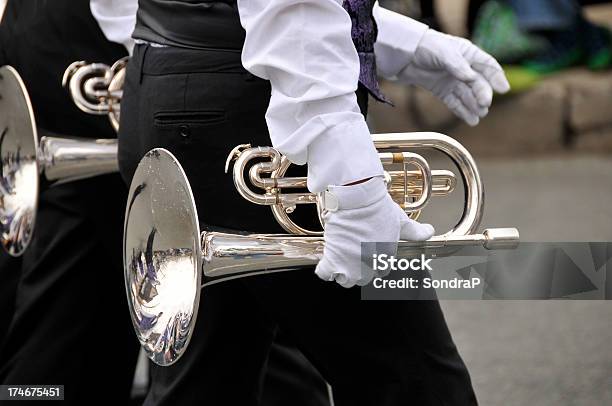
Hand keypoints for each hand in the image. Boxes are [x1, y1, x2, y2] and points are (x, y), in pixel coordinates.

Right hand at [315, 177, 434, 287]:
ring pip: (345, 280)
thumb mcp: (401, 221)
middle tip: (352, 256)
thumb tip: (429, 232)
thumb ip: (415, 231)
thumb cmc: (379, 208)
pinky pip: (325, 274)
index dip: (372, 264)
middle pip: (362, 279)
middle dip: (357, 270)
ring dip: (342, 273)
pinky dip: (325, 271)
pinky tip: (327, 263)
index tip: (365, 254)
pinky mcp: (333, 257)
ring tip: (340, 260)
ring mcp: (350, 263)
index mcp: (384, 258)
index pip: (379, 273)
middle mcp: (368, 264)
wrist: (358, 198)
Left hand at [399, 29, 510, 125]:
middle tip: (485, 104)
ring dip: (474, 106)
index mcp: (468, 54)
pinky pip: (455, 102)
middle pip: (478, 84)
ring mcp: (453, 81)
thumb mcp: (443, 53)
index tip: (503, 89)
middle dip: (482, 94)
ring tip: (479, 116)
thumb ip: (457, 65)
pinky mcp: (442, 91)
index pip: (488, 66)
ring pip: (467, 95)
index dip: (496, 77)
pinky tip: (471, 120)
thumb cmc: (426, 47)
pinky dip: (462, 111)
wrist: (404, 54)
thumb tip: (471, 77)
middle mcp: (464, 69)